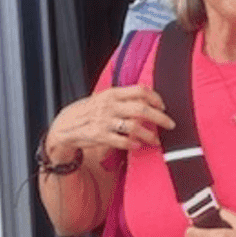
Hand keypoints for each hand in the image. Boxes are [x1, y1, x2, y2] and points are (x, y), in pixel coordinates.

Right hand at [45, 85, 174, 159]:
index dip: (155, 98)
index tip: (163, 106)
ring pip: (134, 127)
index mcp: (113, 93)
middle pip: (142, 109)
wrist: (65, 124)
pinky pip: (121, 140)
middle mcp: (109, 106)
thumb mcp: (105, 98)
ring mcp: (104, 121)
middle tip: (170, 124)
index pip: (140, 91)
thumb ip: (124, 98)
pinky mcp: (99, 135)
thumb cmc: (90, 110)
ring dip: (149, 135)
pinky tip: (138, 145)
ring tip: (156, 140)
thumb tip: (149, 98)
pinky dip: (132, 143)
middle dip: (160, 118)